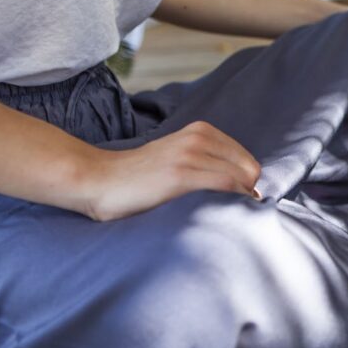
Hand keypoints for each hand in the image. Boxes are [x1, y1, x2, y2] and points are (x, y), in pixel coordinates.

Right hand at [79, 121, 260, 220]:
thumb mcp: (178, 157)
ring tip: (221, 216)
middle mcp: (199, 138)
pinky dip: (231, 201)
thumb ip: (207, 162)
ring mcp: (190, 154)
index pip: (247, 161)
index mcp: (201, 131)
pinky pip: (225, 186)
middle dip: (246, 193)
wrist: (98, 179)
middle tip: (228, 212)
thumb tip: (247, 191)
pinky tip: (218, 215)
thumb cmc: (139, 177)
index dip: (246, 186)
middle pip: (249, 170)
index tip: (235, 204)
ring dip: (239, 201)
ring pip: (241, 179)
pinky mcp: (180, 174)